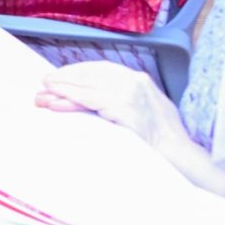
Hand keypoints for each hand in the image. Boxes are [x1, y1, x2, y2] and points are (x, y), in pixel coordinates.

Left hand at [36, 61, 185, 151]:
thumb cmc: (162, 139)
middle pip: (91, 74)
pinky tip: (56, 103)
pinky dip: (71, 100)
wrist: (182, 155)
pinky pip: (91, 101)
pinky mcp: (126, 109)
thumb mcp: (142, 111)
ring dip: (61, 90)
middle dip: (64, 79)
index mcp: (140, 80)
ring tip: (43, 95)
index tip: (59, 77)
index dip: (77, 72)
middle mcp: (136, 81)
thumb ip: (118, 101)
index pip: (101, 69)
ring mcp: (132, 94)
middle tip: (43, 85)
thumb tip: (87, 99)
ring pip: (88, 86)